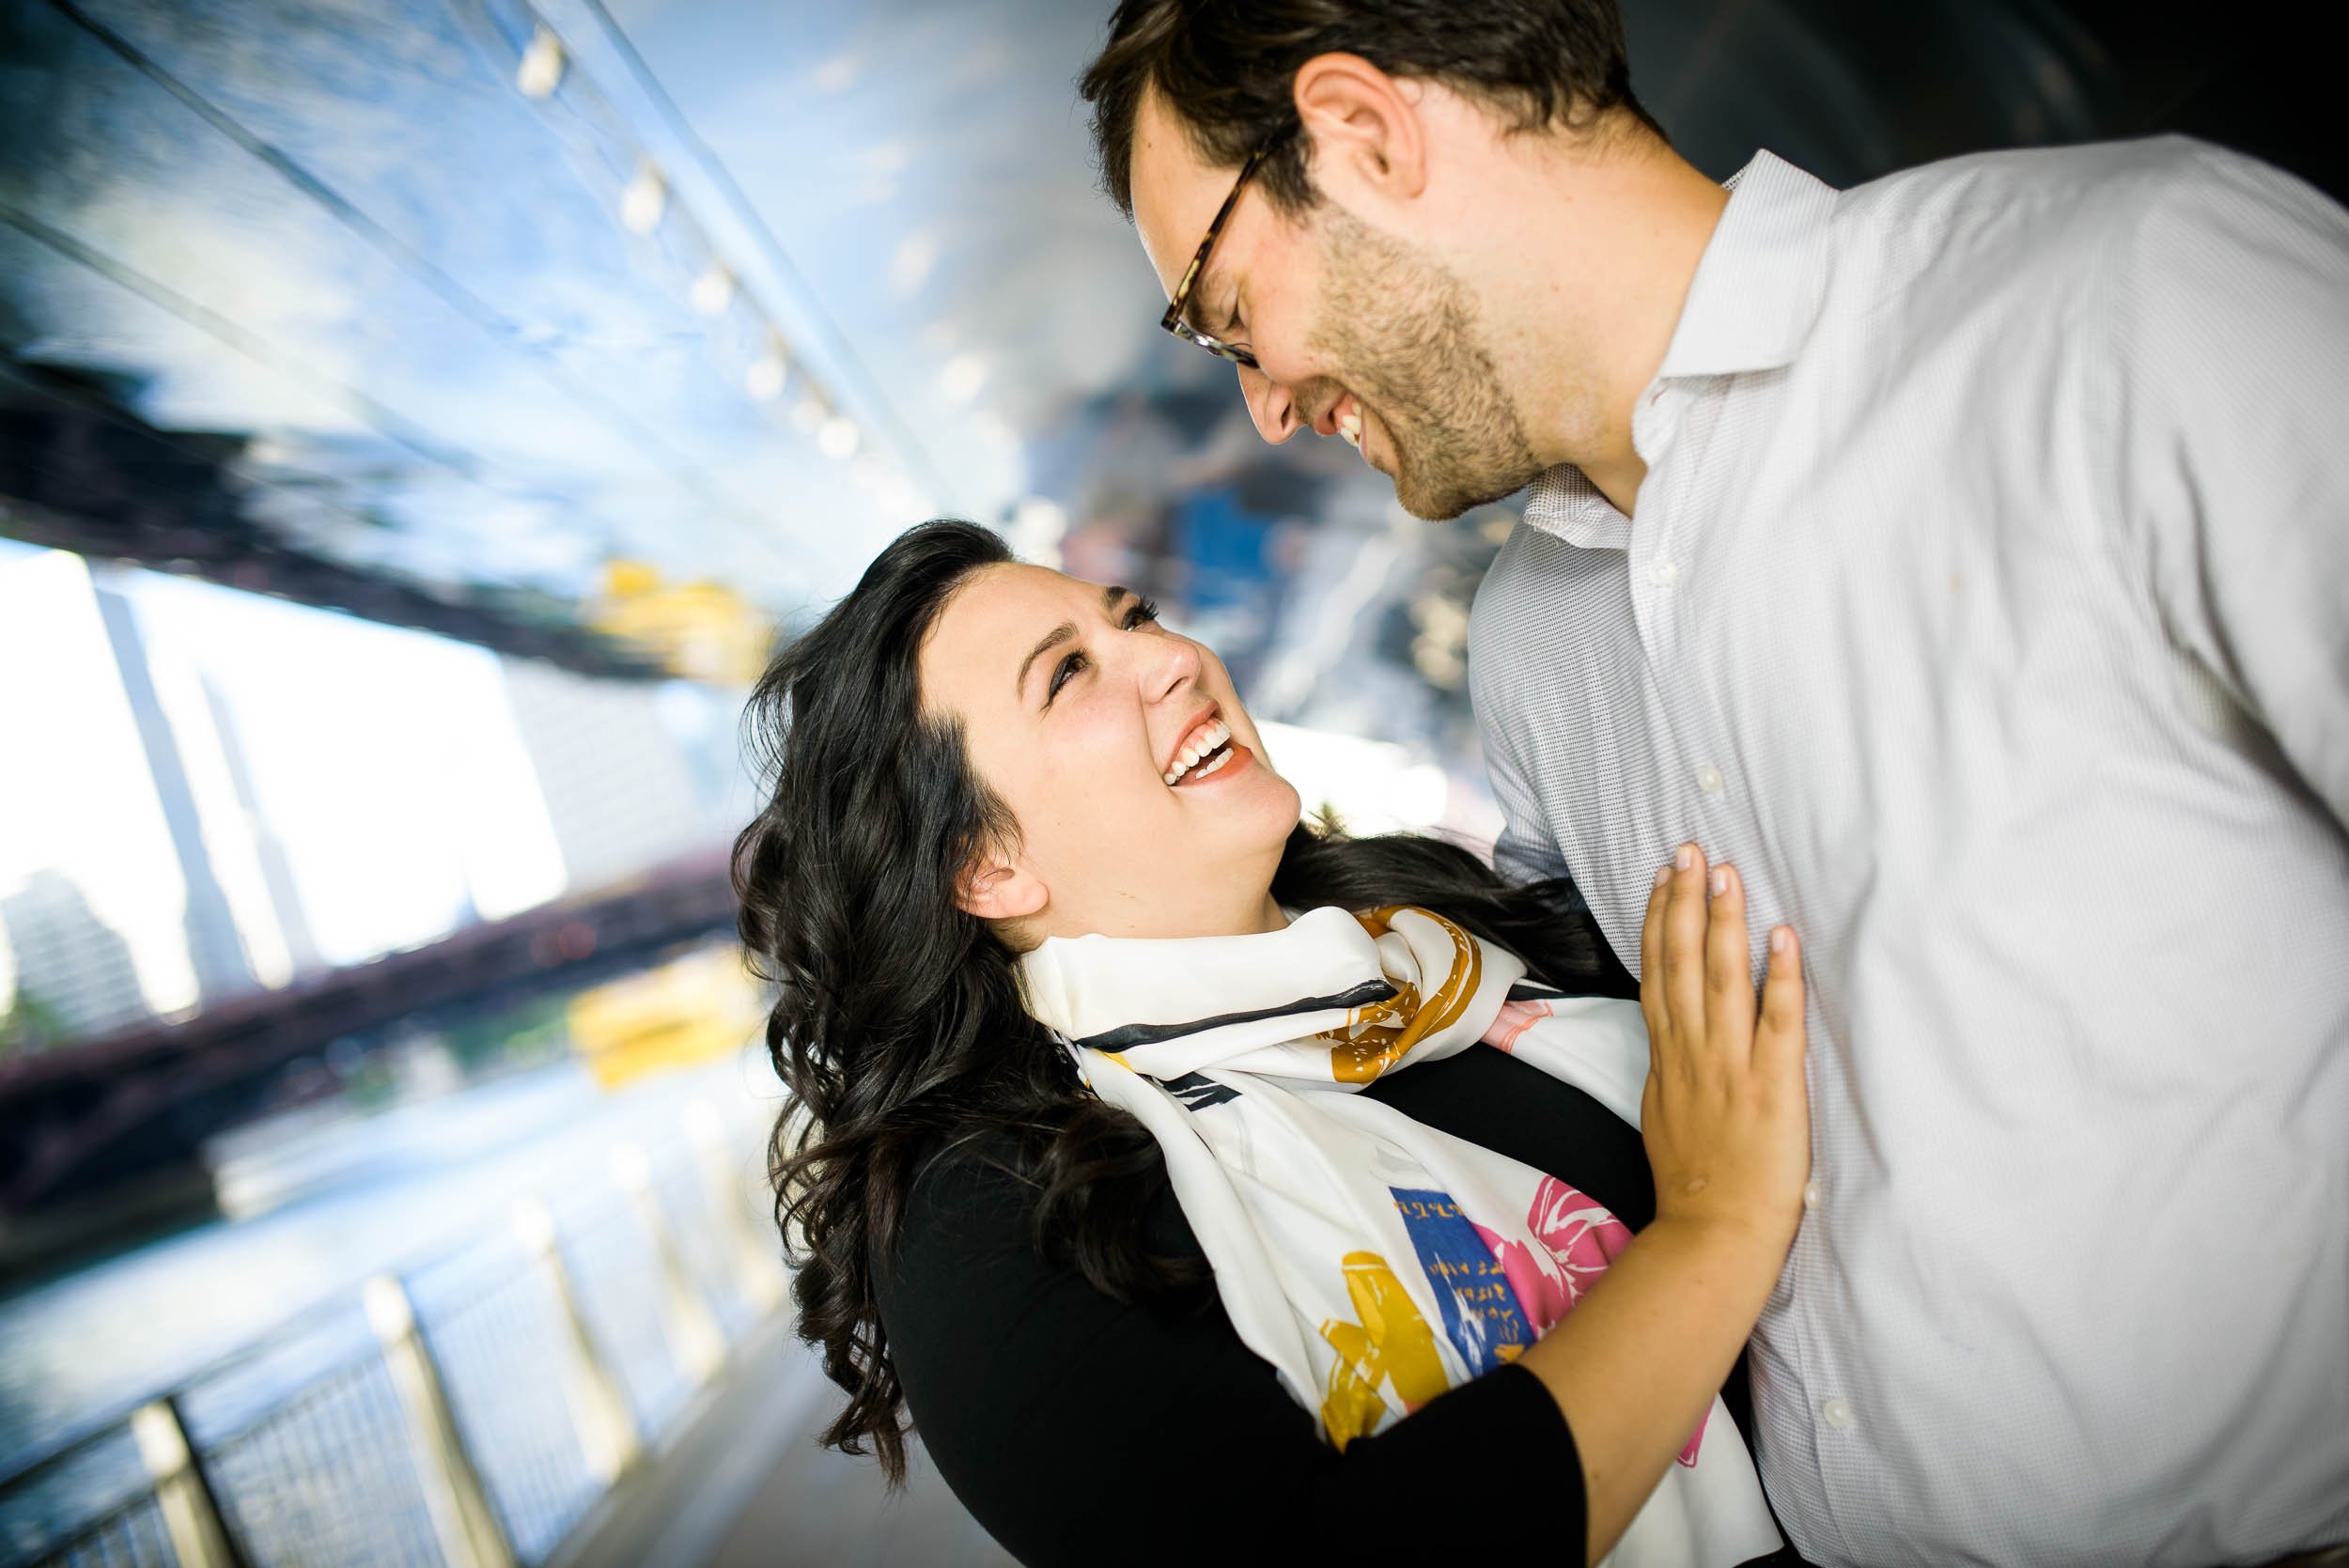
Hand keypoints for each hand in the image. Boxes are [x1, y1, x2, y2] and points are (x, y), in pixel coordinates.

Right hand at [1637, 844, 1809, 1254]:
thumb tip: (1673, 1032)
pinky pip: (1777, 1022)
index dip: (1661, 920)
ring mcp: (1730, 1067)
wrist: (1714, 1233)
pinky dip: (1778, 978)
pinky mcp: (1773, 1086)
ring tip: (1726, 873)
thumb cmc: (1693, 1183)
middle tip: (1691, 850)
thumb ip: (1670, 1066)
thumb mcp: (1663, 1113)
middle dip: (1687, 901)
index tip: (1665, 876)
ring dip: (1723, 922)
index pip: (1658, 973)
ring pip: (1722, 980)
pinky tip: (1782, 937)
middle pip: (1683, 963)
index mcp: (1668, 1058)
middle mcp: (1693, 1052)